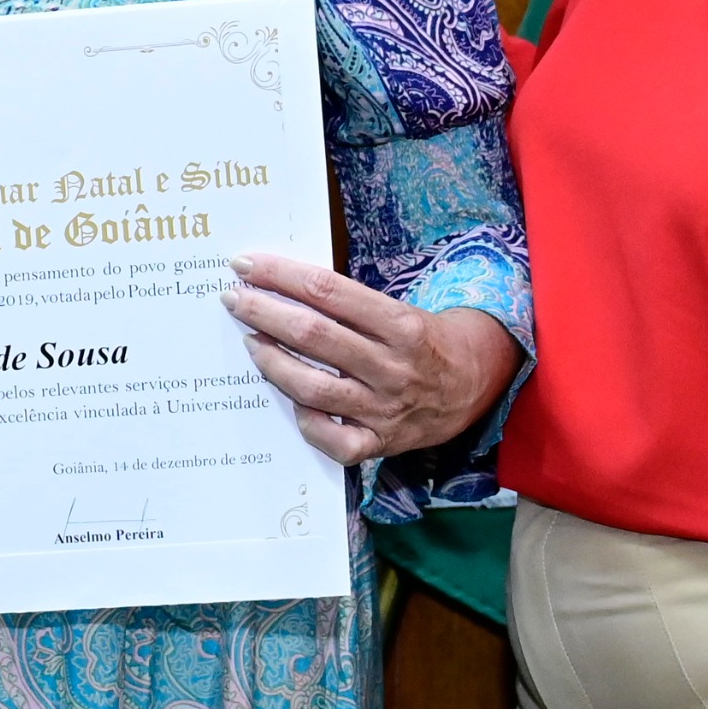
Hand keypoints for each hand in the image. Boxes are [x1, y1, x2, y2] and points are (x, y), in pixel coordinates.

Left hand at [223, 255, 517, 464]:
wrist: (473, 384)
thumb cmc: (421, 340)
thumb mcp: (397, 310)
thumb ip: (348, 304)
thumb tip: (280, 286)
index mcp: (401, 324)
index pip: (328, 291)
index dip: (281, 275)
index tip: (246, 264)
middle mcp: (393, 368)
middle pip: (314, 335)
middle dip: (264, 312)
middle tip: (234, 299)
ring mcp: (385, 410)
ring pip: (313, 388)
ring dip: (272, 362)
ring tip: (251, 342)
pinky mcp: (381, 444)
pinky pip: (334, 441)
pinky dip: (306, 422)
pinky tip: (291, 401)